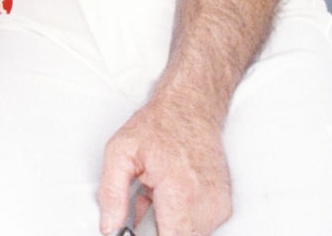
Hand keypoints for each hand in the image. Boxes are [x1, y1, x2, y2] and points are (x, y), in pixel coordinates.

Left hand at [96, 94, 231, 235]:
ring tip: (156, 196)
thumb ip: (111, 194)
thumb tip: (110, 226)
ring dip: (170, 225)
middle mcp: (205, 203)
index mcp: (180, 193)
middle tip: (144, 204)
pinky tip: (170, 197)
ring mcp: (217, 206)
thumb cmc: (159, 125)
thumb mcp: (120, 153)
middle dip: (157, 229)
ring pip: (190, 235)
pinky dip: (182, 218)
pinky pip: (201, 227)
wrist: (190, 108)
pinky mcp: (222, 206)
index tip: (136, 230)